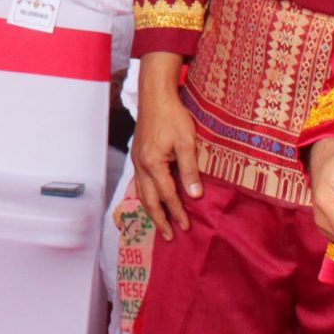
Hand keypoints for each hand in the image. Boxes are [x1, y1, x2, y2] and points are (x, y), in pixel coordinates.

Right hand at [130, 54, 201, 237]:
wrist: (155, 96)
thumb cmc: (172, 116)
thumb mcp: (186, 142)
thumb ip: (190, 169)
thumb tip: (195, 195)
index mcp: (153, 163)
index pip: (167, 194)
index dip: (177, 212)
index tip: (185, 227)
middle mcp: (141, 165)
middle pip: (148, 199)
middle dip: (159, 219)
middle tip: (169, 236)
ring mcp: (137, 160)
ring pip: (142, 192)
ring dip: (151, 210)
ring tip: (160, 224)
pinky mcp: (138, 155)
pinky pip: (140, 182)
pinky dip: (146, 196)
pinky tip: (152, 199)